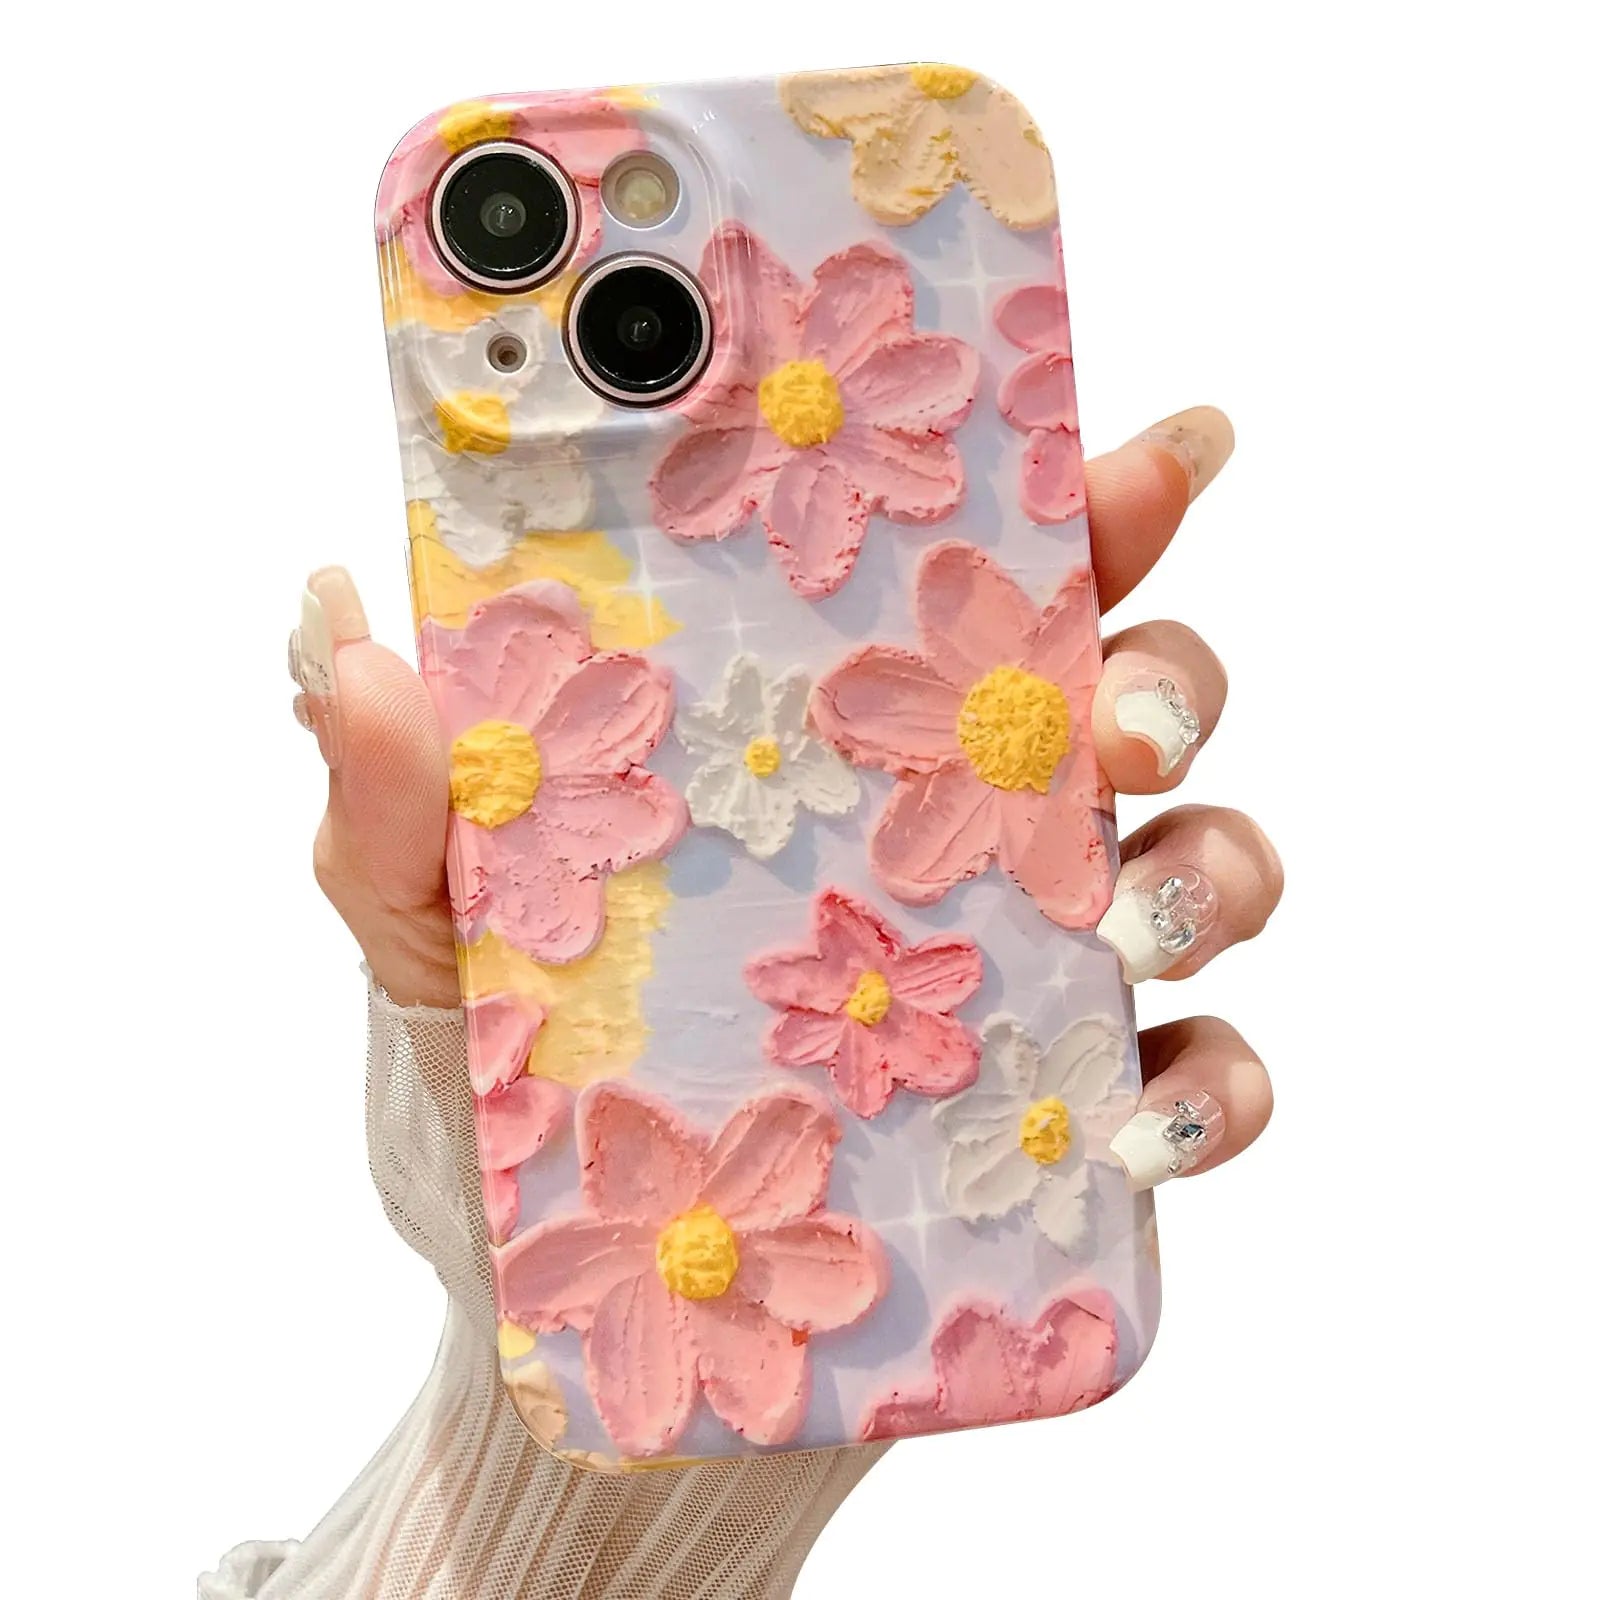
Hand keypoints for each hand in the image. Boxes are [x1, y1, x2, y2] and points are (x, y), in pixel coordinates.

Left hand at [298, 403, 1279, 1182]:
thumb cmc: (511, 1108)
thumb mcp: (431, 939)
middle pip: (1120, 704)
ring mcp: (1026, 986)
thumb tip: (337, 618)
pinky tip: (1141, 1127)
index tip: (1148, 448)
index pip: (968, 600)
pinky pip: (1203, 1089)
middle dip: (1166, 675)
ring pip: (1198, 871)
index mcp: (829, 758)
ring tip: (1133, 926)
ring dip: (1213, 874)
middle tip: (1122, 714)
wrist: (557, 1338)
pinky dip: (1217, 1092)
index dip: (1075, 512)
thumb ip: (399, 799)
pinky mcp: (1065, 1136)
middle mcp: (955, 845)